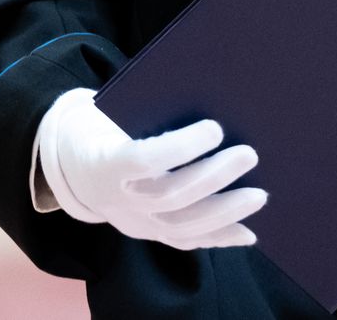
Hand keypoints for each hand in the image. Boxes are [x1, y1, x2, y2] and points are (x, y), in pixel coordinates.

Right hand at [38, 87, 266, 248]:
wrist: (77, 165)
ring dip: (225, 212)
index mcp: (106, 161)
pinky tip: (249, 233)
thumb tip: (215, 94)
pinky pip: (186, 242)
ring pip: (180, 227)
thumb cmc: (111, 126)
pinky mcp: (149, 234)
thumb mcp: (120, 111)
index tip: (216, 127)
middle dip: (213, 177)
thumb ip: (157, 107)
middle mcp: (118, 198)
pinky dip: (220, 239)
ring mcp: (133, 222)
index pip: (144, 159)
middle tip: (250, 154)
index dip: (181, 147)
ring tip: (259, 195)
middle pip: (169, 196)